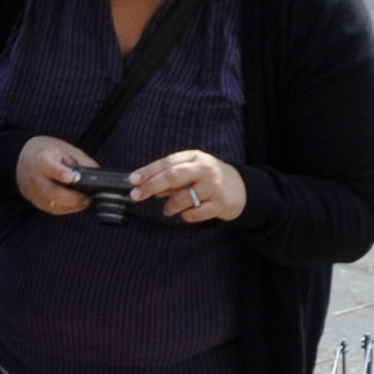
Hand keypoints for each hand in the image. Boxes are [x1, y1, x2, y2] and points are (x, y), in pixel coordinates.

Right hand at [14, 135, 95, 214]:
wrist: (24, 162)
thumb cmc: (48, 153)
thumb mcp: (65, 149)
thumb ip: (81, 161)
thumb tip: (98, 174)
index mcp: (42, 160)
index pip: (49, 167)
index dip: (60, 173)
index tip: (72, 177)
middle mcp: (36, 178)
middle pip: (52, 192)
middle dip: (73, 197)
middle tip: (88, 197)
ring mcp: (35, 193)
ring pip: (54, 205)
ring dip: (73, 205)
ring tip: (86, 200)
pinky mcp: (38, 203)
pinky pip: (55, 210)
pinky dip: (69, 208)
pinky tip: (77, 203)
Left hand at [130, 149, 246, 222]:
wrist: (241, 188)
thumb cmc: (209, 178)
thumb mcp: (192, 170)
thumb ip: (170, 176)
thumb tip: (145, 185)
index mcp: (196, 157)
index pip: (168, 162)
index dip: (148, 172)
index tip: (132, 180)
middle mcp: (205, 169)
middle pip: (173, 176)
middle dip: (151, 186)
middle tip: (136, 195)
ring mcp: (214, 187)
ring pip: (182, 198)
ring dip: (170, 207)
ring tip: (168, 210)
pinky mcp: (220, 204)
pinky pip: (194, 214)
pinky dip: (186, 216)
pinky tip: (187, 213)